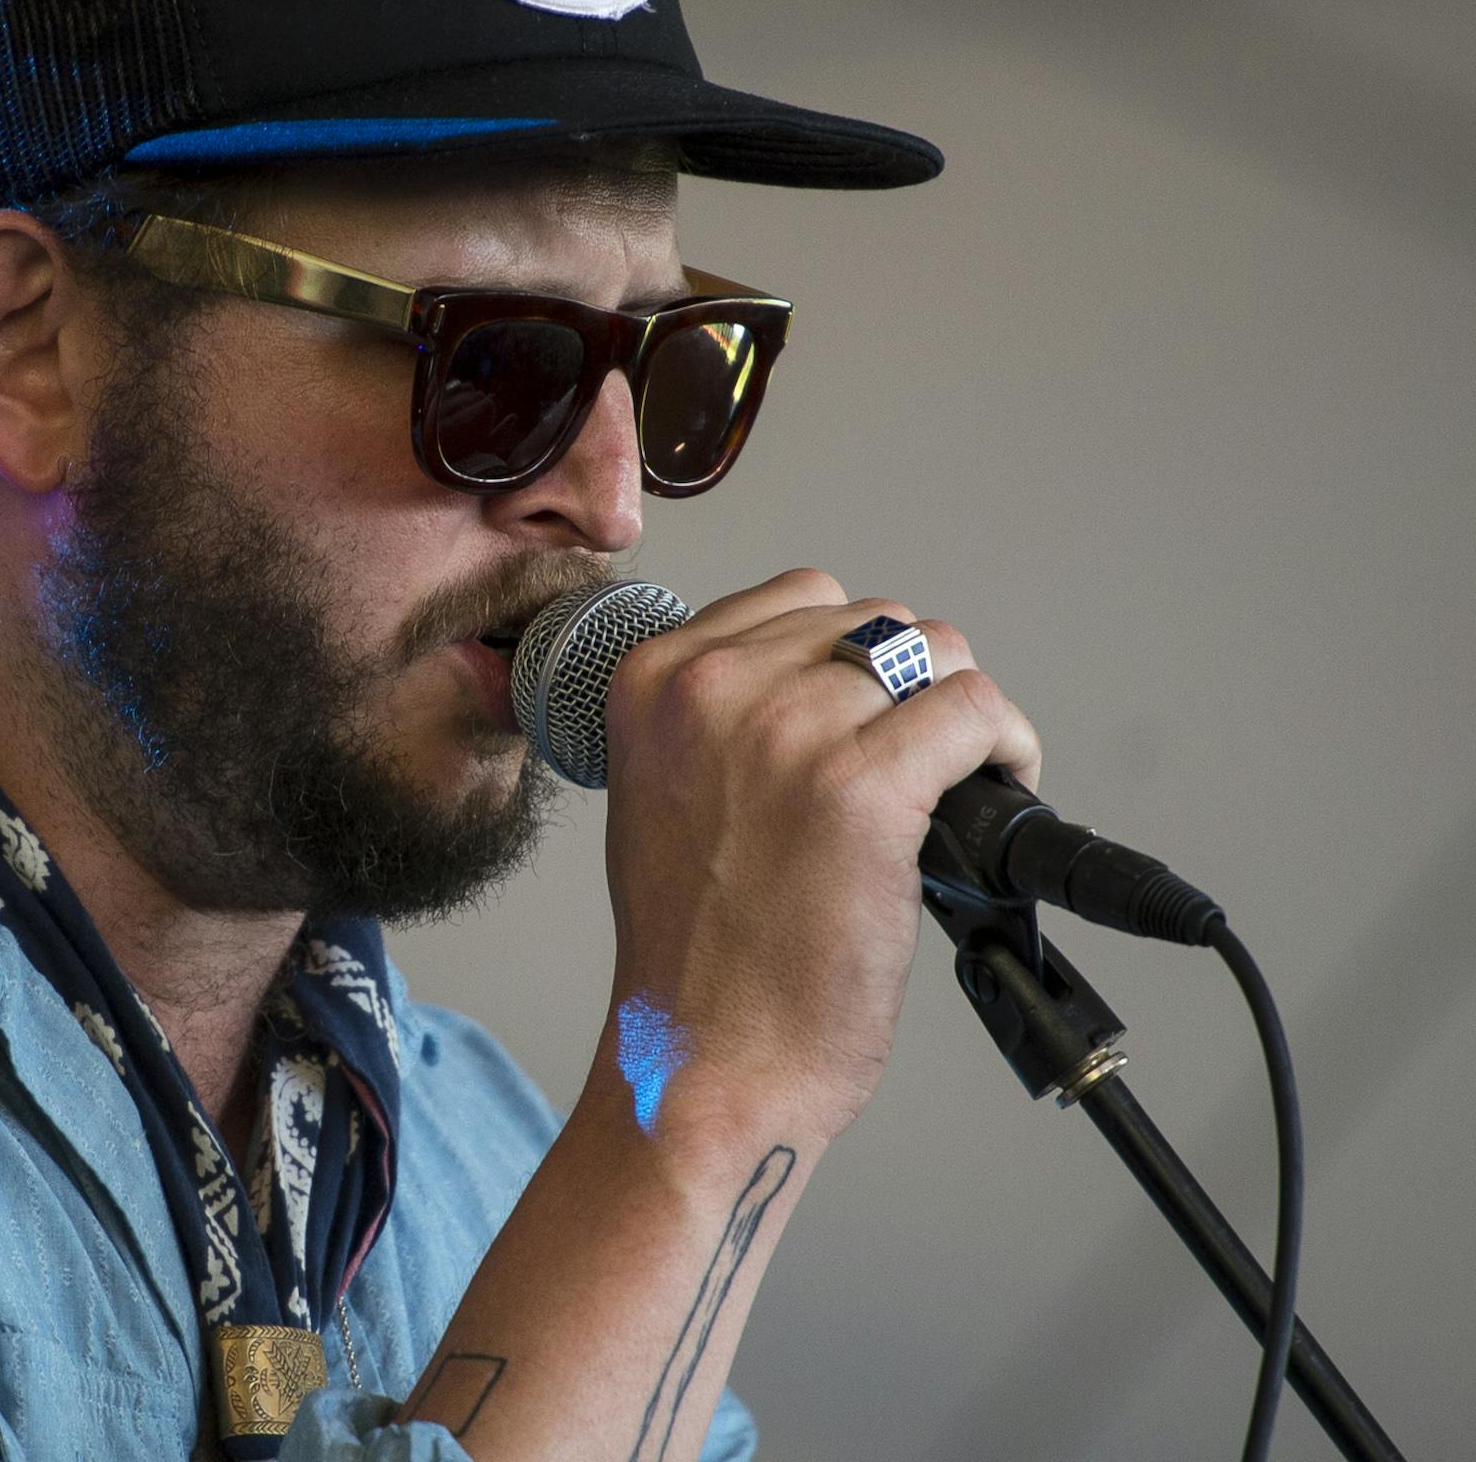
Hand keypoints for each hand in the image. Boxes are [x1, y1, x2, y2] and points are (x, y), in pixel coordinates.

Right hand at [594, 569, 1041, 1148]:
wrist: (700, 1060)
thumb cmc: (690, 953)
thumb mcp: (661, 793)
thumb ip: (719, 718)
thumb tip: (826, 680)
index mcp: (653, 679)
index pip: (795, 598)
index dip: (850, 657)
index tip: (869, 712)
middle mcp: (712, 688)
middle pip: (871, 618)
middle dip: (909, 686)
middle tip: (919, 758)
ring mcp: (788, 730)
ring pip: (933, 653)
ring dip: (960, 711)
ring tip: (959, 777)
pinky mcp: (865, 786)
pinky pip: (973, 710)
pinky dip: (1006, 745)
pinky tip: (999, 788)